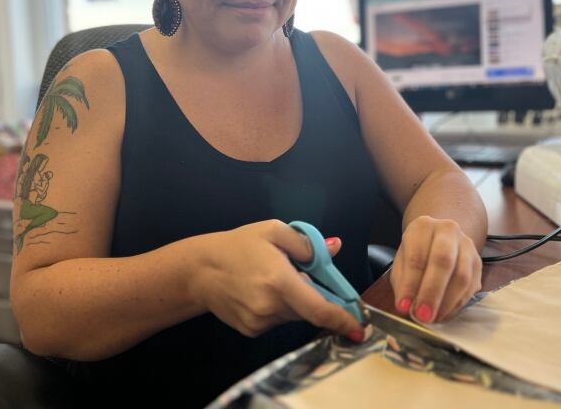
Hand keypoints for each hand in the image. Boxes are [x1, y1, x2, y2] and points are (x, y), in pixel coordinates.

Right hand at [199, 220, 363, 338]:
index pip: (319, 308)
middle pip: (309, 310)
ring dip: (295, 301)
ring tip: (274, 279)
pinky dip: (279, 308)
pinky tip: (261, 291)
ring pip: (294, 315)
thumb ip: (306, 242)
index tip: (360, 329)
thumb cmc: (238, 246)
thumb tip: (335, 247)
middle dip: (315, 296)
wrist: (200, 270)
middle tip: (301, 276)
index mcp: (280, 281)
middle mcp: (270, 307)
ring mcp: (260, 322)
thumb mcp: (273, 231)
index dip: (342, 319)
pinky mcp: (251, 330)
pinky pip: (278, 320)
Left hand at [389, 216, 481, 323]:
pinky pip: (471, 287)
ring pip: (462, 276)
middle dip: (432, 292)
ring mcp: (467, 245)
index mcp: (423, 226)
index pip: (417, 255)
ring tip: (432, 319)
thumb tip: (407, 306)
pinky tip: (444, 314)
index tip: (403, 306)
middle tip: (422, 316)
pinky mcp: (478, 263)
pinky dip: (456, 305)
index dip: (410, 283)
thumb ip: (403, 282)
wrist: (440, 238)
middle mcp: (448, 230)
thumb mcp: (402, 263)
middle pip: (443, 261)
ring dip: (446, 302)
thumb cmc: (416, 253)